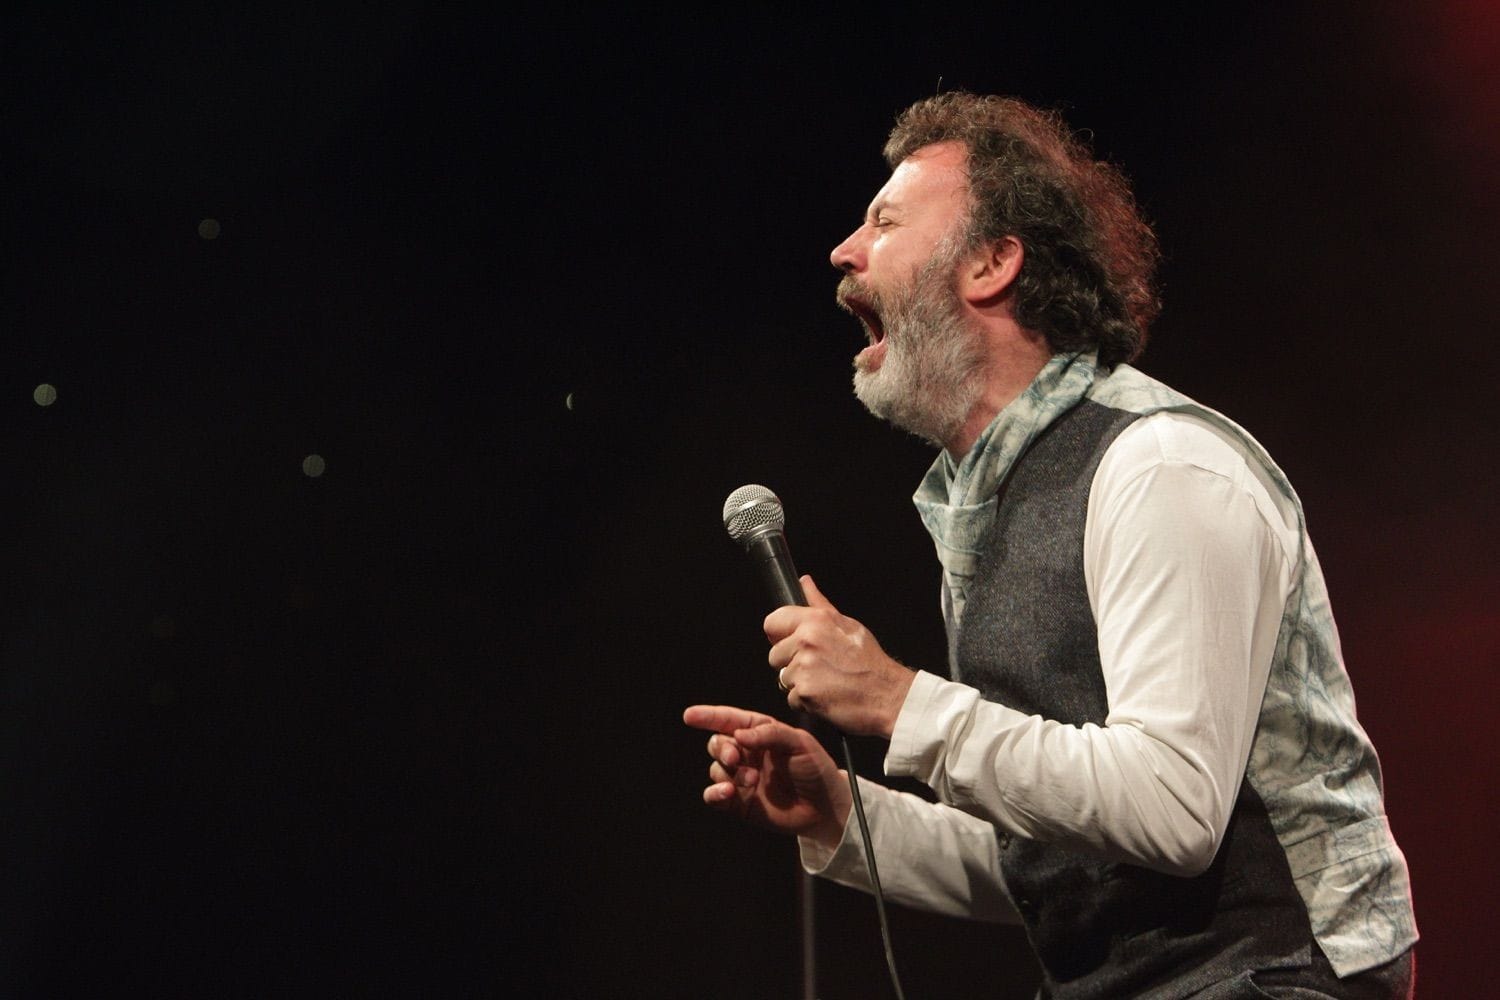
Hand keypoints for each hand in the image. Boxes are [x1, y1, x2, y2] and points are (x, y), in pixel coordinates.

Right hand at [682, 705, 850, 848]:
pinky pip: (714, 796)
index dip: (709, 716)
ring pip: (717, 769)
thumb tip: (740, 735)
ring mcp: (742, 778)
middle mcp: (748, 754)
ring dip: (728, 773)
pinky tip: (726, 793)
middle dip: (721, 748)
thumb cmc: (816, 770)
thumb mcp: (800, 744)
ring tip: (751, 781)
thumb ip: (771, 734)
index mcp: (760, 734)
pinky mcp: (739, 802)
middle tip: (735, 757)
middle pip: (718, 743)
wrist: (825, 809)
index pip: (730, 720)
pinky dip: (714, 793)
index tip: (690, 716)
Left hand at [766, 576, 915, 737]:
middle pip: (774, 655)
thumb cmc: (870, 663)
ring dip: (800, 683)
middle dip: (791, 663)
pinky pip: (792, 698)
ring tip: (826, 681)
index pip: (772, 622)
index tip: (787, 642)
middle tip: (818, 667)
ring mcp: (804, 668)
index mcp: (816, 621)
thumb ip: (819, 604)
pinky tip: (826, 695)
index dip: (779, 635)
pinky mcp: (805, 693)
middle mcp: (807, 641)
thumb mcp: (848, 624)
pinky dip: (806, 702)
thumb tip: (805, 583)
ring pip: (783, 678)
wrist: (888, 695)